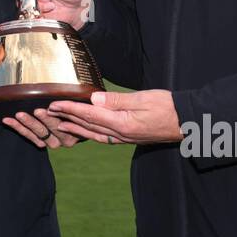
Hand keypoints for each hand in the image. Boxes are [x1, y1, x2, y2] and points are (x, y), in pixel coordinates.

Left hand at [2, 108, 79, 148]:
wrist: (79, 125)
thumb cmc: (81, 110)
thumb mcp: (86, 105)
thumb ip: (84, 102)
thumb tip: (94, 95)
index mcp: (78, 130)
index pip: (69, 122)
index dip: (61, 115)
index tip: (52, 107)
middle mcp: (66, 139)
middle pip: (54, 129)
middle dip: (44, 120)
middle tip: (36, 111)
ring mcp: (53, 142)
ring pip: (39, 134)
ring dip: (28, 124)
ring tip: (18, 115)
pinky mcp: (43, 142)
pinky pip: (29, 137)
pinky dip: (18, 128)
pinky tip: (7, 120)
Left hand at [48, 90, 181, 144]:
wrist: (188, 122)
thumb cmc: (169, 107)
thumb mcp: (143, 99)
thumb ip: (117, 100)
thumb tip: (93, 98)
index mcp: (122, 124)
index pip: (89, 114)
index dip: (70, 109)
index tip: (54, 104)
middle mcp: (121, 134)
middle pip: (88, 125)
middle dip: (66, 118)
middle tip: (48, 112)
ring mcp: (125, 138)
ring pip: (94, 134)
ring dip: (75, 128)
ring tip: (60, 124)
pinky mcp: (129, 138)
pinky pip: (104, 137)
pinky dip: (90, 133)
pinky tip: (85, 131)